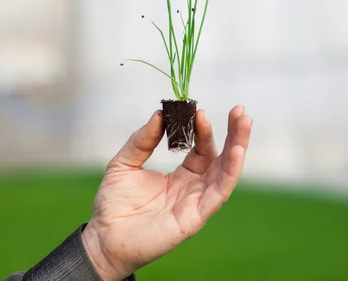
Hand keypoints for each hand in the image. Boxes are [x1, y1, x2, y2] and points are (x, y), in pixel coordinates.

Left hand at [81, 105, 252, 279]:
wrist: (103, 237)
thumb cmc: (113, 205)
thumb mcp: (124, 163)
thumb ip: (142, 139)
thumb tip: (160, 113)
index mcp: (181, 175)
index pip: (201, 148)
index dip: (203, 129)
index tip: (199, 109)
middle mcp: (193, 187)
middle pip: (221, 157)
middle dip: (234, 133)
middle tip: (240, 110)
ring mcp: (197, 202)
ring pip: (226, 172)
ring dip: (238, 146)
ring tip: (244, 122)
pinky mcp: (196, 216)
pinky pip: (219, 192)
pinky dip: (230, 171)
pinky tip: (236, 152)